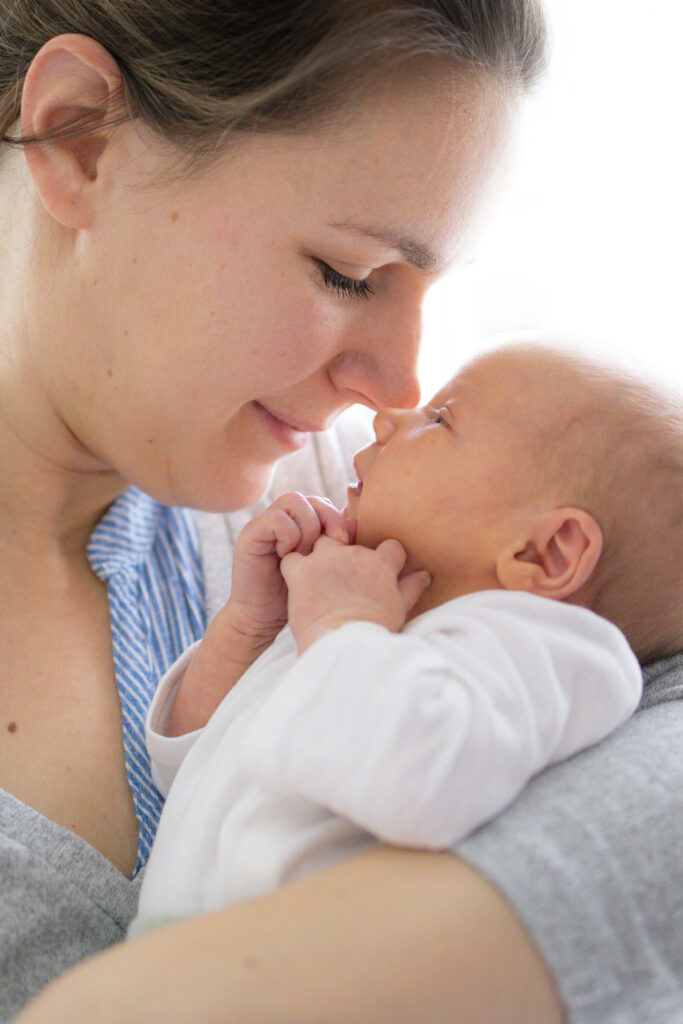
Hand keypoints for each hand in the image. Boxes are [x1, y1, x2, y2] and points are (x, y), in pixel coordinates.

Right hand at [228, 492, 354, 642]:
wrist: (262, 618)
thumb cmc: (297, 596)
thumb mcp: (324, 568)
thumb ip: (337, 545)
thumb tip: (355, 521)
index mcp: (300, 524)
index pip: (325, 503)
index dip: (339, 518)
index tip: (348, 543)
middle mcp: (283, 519)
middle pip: (312, 498)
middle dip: (329, 519)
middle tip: (336, 544)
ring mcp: (265, 523)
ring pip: (295, 501)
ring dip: (308, 528)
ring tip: (305, 555)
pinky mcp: (251, 533)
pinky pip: (277, 519)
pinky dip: (289, 536)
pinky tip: (287, 558)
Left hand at [281, 535, 430, 652]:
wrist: (343, 642)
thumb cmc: (373, 630)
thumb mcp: (399, 608)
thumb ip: (411, 587)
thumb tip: (426, 574)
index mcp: (380, 564)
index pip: (390, 546)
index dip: (385, 557)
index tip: (378, 572)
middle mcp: (354, 554)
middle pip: (352, 542)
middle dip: (348, 556)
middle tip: (343, 580)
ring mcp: (326, 560)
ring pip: (322, 542)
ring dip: (320, 555)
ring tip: (318, 577)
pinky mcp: (301, 571)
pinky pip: (292, 558)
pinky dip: (292, 567)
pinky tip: (295, 582)